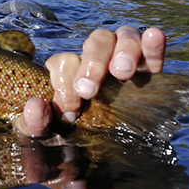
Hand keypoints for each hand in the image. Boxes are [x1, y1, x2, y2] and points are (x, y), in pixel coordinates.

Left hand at [43, 25, 165, 127]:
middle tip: (88, 91)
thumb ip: (34, 123)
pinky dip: (154, 43)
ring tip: (122, 72)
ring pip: (124, 36)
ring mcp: (124, 58)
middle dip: (93, 63)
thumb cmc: (68, 138)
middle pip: (96, 40)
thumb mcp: (46, 134)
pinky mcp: (150, 70)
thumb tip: (35, 105)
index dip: (65, 84)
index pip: (65, 62)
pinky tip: (153, 36)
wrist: (103, 152)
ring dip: (124, 50)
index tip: (69, 112)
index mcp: (68, 69)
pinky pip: (153, 49)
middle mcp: (96, 57)